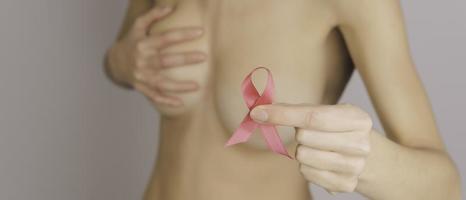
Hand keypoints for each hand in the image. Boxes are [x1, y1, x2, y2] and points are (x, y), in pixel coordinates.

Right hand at [108, 5, 206, 105]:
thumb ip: (152, 16)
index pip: (165, 38)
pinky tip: (181, 103)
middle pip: (165, 60)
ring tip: (197, 86)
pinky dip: (166, 100)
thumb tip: (170, 8)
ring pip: (161, 82)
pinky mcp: (141, 87)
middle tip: (203, 57)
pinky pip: (155, 96)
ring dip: (179, 86)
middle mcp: (142, 60)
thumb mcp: (138, 26)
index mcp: (144, 44)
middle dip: (185, 59)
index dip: (182, 34)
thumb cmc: (133, 42)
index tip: (200, 32)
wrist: (115, 62)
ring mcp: (142, 76)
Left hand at [249, 103, 371, 193]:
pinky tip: (321, 162)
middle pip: (304, 137)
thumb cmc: (341, 130)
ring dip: (302, 151)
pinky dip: (307, 167)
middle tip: (312, 134)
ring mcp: (354, 167)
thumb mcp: (330, 112)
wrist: (372, 159)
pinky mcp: (345, 185)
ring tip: (318, 148)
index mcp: (357, 119)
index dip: (282, 114)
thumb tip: (260, 112)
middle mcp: (360, 144)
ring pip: (303, 156)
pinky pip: (307, 174)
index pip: (312, 117)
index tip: (258, 112)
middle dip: (300, 134)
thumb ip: (298, 111)